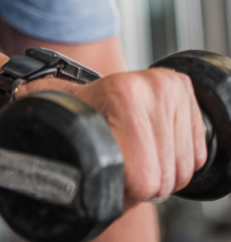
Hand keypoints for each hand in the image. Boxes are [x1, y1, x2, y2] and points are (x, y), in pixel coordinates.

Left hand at [74, 69, 208, 206]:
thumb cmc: (85, 122)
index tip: (115, 171)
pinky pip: (198, 154)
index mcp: (122, 95)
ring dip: (164, 171)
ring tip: (140, 153)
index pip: (145, 177)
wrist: (88, 92)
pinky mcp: (183, 88)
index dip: (129, 185)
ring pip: (185, 169)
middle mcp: (150, 85)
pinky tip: (156, 144)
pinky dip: (179, 160)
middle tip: (127, 161)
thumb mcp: (86, 146)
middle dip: (148, 180)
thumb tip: (116, 196)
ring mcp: (170, 85)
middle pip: (167, 175)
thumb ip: (105, 172)